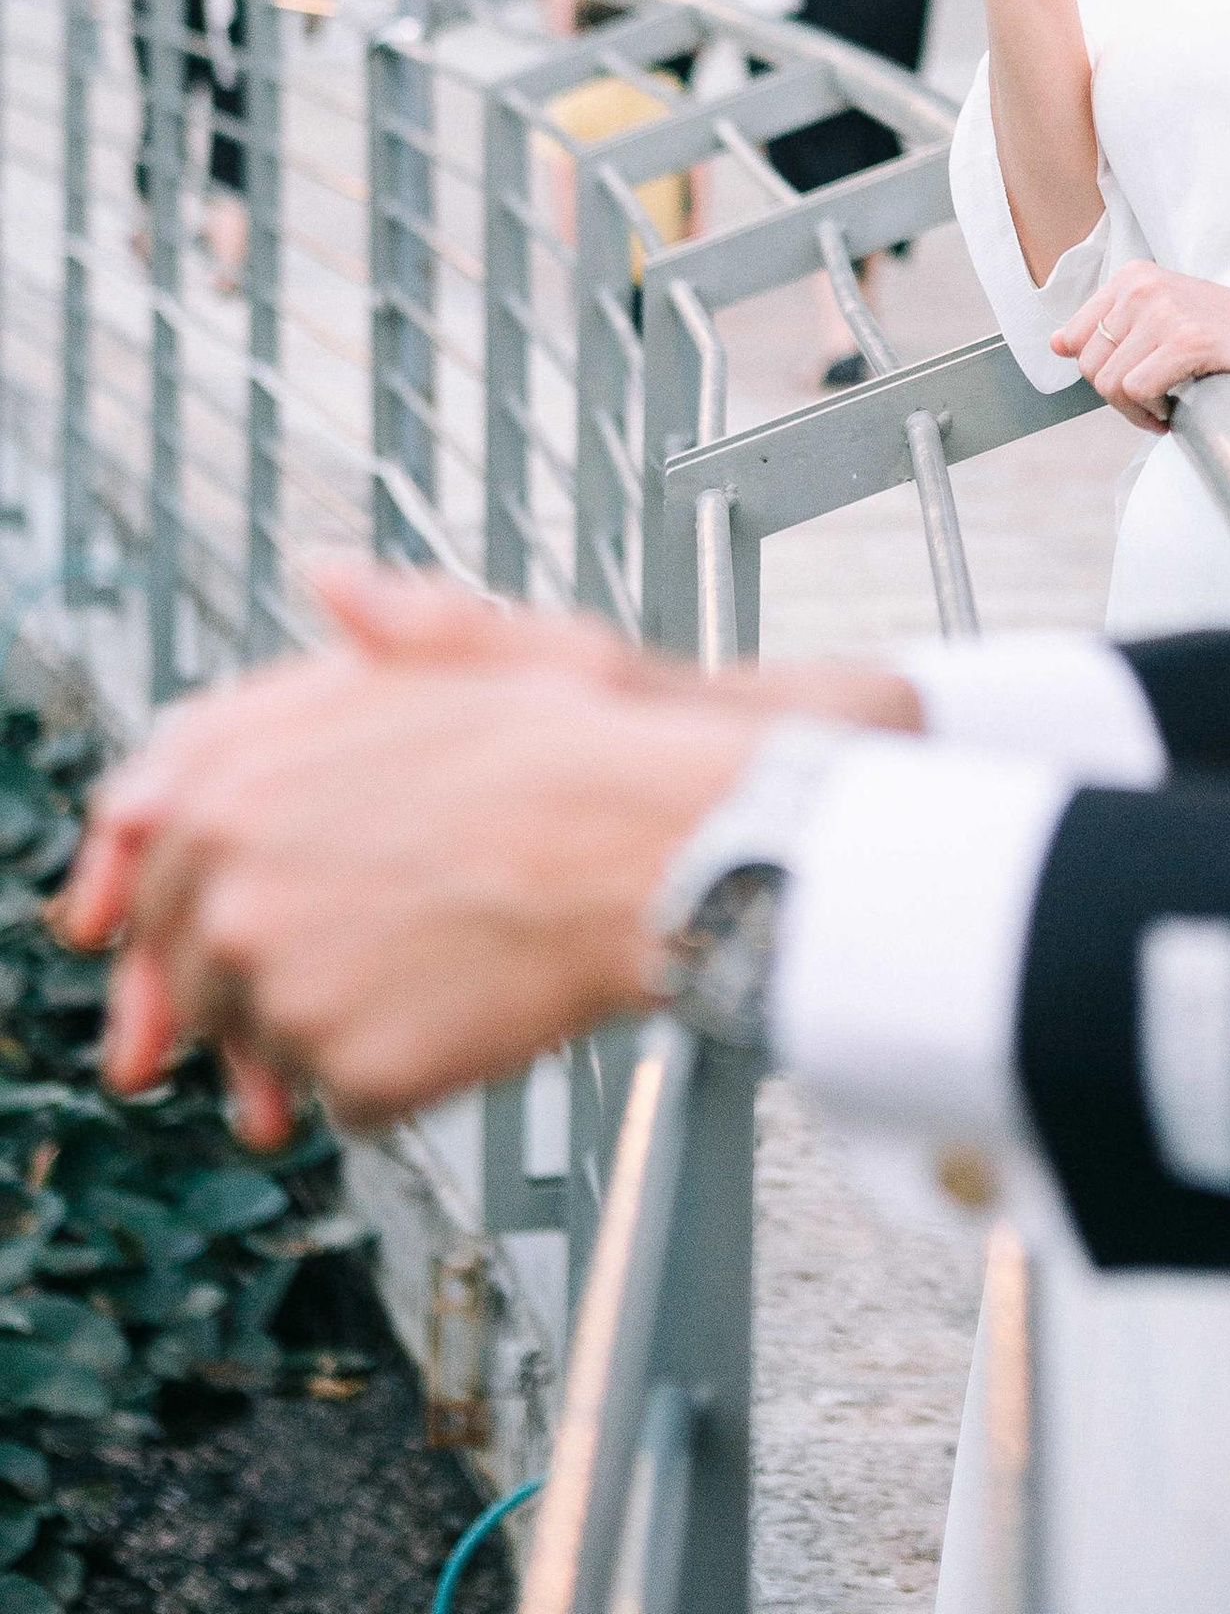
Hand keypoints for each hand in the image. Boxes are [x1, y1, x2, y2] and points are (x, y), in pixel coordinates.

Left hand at [52, 578, 928, 1138]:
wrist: (664, 846)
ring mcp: (285, 988)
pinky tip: (453, 1009)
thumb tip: (332, 577)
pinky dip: (383, 1069)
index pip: (139, 840)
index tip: (122, 922)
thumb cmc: (584, 747)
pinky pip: (336, 1093)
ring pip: (257, 1036)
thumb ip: (375, 627)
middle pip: (185, 956)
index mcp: (238, 775)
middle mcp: (235, 885)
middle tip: (312, 965)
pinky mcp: (347, 1071)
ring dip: (311, 1024)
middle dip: (234, 971)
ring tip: (416, 973)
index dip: (135, 881)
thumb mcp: (473, 646)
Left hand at [1053, 260, 1229, 427]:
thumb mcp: (1168, 315)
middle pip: (1090, 368)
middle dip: (1120, 399)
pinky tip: (1183, 409)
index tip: (1138, 381)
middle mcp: (1145, 286)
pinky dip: (1155, 413)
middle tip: (1160, 402)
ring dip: (1139, 410)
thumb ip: (1116, 325)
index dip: (1103, 373)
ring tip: (1174, 405)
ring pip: (1110, 385)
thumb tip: (1057, 343)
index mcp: (1135, 276)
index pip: (1075, 341)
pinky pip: (1138, 391)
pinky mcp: (1190, 341)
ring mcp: (1167, 311)